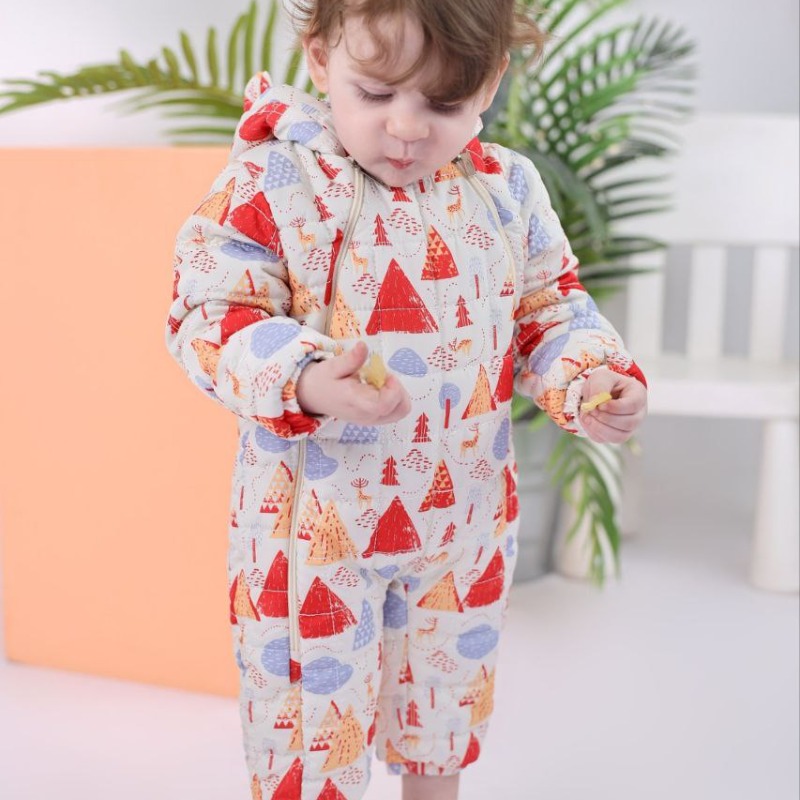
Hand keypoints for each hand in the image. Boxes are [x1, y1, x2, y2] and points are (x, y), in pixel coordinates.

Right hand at [295, 341, 411, 424]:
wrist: (312, 397)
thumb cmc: (322, 380)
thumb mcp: (332, 366)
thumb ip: (351, 359)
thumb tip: (363, 346)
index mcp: (355, 403)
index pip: (383, 405)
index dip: (393, 389)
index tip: (387, 374)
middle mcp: (366, 416)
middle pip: (400, 409)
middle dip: (398, 388)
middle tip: (382, 376)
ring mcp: (371, 420)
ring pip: (400, 411)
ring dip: (397, 393)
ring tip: (380, 381)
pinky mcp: (373, 419)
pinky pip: (394, 411)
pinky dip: (393, 398)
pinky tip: (378, 388)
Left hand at [579, 367, 647, 443]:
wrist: (597, 393)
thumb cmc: (604, 383)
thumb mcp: (601, 377)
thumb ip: (600, 386)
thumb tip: (595, 402)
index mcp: (638, 395)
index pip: (633, 405)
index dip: (616, 408)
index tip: (600, 405)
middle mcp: (638, 414)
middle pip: (629, 423)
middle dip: (606, 418)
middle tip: (591, 410)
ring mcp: (629, 428)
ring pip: (619, 436)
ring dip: (599, 427)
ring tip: (587, 415)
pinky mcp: (615, 436)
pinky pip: (606, 439)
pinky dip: (593, 431)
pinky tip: (587, 420)